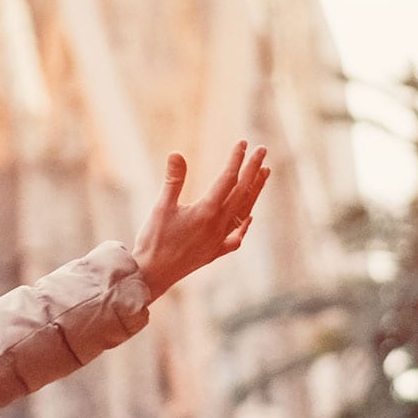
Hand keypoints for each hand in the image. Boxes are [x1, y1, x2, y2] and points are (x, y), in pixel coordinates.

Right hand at [131, 140, 268, 299]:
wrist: (153, 275)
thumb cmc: (154, 240)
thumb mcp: (160, 207)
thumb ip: (173, 180)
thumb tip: (177, 153)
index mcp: (207, 211)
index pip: (227, 179)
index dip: (236, 159)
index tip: (242, 143)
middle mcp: (219, 225)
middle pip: (242, 192)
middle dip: (253, 169)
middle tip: (262, 150)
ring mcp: (220, 239)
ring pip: (244, 210)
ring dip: (255, 190)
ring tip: (265, 173)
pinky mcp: (215, 252)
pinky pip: (237, 236)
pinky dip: (245, 224)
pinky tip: (249, 217)